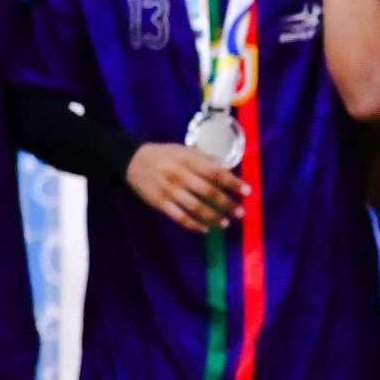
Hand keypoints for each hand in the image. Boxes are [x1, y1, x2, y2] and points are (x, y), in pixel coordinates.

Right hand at [125, 142, 247, 232]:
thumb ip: (204, 160)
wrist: (132, 161)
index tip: (247, 192)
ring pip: (195, 208)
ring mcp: (169, 190)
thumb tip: (228, 172)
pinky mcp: (160, 203)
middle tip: (240, 212)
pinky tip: (205, 229)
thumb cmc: (165, 155)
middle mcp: (179, 175)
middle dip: (226, 203)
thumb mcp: (184, 150)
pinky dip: (194, 225)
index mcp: (187, 159)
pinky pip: (180, 218)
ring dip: (213, 217)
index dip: (232, 183)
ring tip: (225, 223)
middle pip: (208, 192)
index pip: (214, 172)